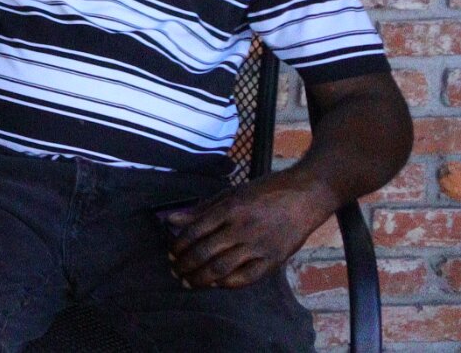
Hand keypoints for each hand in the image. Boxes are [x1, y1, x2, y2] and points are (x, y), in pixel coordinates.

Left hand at [160, 173, 331, 290]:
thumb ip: (201, 209)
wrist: (305, 196)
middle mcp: (242, 228)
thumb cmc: (265, 192)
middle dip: (185, 264)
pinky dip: (228, 284)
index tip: (170, 253)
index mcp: (230, 209)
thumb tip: (171, 219)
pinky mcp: (274, 260)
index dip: (179, 245)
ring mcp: (259, 246)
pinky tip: (216, 284)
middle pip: (205, 252)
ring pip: (222, 268)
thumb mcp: (231, 193)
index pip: (195, 231)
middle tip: (174, 269)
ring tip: (188, 281)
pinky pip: (247, 278)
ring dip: (201, 278)